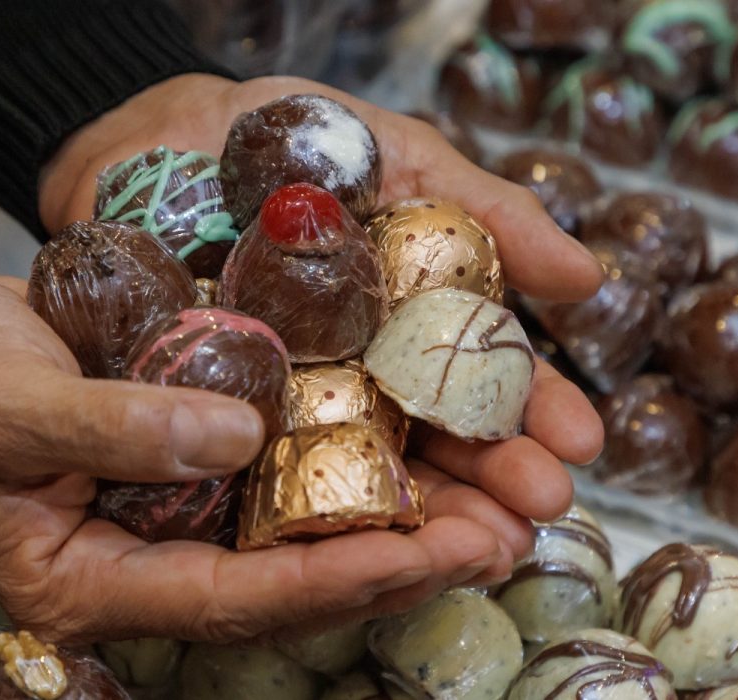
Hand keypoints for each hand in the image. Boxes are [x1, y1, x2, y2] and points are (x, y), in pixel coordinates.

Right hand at [0, 269, 505, 641]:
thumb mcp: (4, 401)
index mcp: (95, 582)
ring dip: (401, 523)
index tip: (426, 554)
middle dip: (399, 562)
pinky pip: (288, 483)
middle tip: (500, 536)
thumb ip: (111, 425)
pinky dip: (358, 473)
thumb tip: (235, 435)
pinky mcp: (199, 465)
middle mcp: (152, 561)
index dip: (333, 580)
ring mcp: (180, 517)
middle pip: (291, 581)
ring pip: (304, 536)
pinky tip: (427, 454)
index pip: (234, 600)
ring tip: (498, 506)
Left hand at [41, 75, 604, 584]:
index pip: (481, 378)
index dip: (534, 409)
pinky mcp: (214, 432)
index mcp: (406, 324)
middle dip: (495, 480)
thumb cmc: (278, 141)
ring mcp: (289, 412)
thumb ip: (483, 209)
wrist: (149, 142)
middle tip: (540, 507)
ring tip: (482, 548)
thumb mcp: (392, 156)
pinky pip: (264, 486)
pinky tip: (356, 548)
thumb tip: (588, 277)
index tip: (581, 442)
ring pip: (363, 479)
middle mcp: (358, 380)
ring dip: (428, 517)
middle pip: (434, 442)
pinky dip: (310, 520)